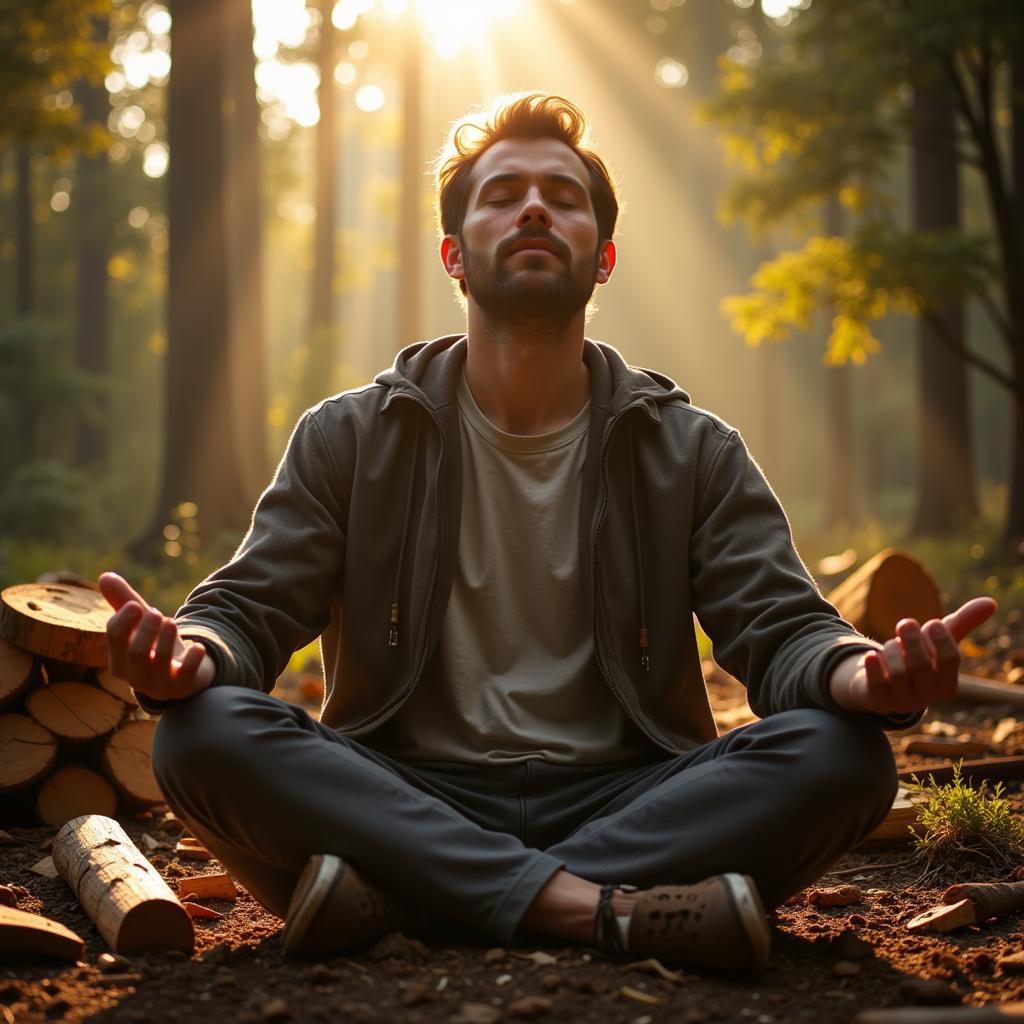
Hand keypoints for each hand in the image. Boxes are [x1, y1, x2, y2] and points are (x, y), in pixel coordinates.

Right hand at [99, 571, 215, 701]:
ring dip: (165, 639)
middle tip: (157, 613)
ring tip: (171, 622)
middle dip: (145, 630)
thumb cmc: (154, 646)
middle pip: (135, 653)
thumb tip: (104, 575)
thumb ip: (122, 601)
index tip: (136, 605)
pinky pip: (186, 675)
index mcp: (119, 661)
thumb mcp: (140, 625)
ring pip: (158, 663)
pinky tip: (197, 646)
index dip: (124, 620)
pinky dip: (192, 660)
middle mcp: (135, 676)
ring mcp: (160, 684)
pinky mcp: (183, 686)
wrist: (183, 676)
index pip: (114, 638)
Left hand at [830, 596, 997, 715]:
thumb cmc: (915, 659)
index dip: (941, 637)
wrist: (879, 686)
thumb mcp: (937, 643)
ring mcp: (901, 701)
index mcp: (947, 683)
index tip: (932, 623)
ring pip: (898, 672)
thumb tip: (991, 602)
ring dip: (891, 649)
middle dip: (912, 639)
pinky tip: (870, 656)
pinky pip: (876, 686)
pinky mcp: (877, 700)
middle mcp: (926, 696)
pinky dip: (874, 668)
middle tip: (905, 623)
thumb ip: (962, 624)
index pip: (951, 658)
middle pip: (922, 664)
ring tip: (891, 644)